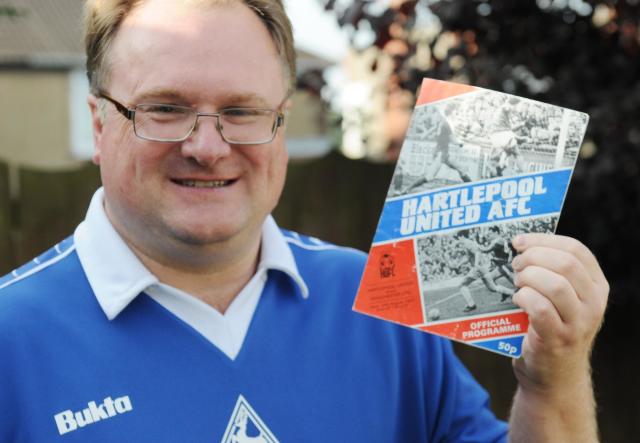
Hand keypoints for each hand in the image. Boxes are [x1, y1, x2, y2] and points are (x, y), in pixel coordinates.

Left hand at [510, 233, 607, 392]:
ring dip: (528, 277)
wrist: (553, 376)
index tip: (519, 241)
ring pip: (555, 284)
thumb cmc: (550, 328)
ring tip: (517, 283)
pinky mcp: (558, 339)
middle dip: (533, 257)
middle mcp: (593, 304)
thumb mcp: (563, 299)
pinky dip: (524, 298)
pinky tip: (517, 300)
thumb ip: (552, 273)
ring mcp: (578, 324)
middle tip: (515, 264)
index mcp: (597, 287)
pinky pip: (540, 308)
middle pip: (565, 263)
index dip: (544, 240)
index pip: (576, 250)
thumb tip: (521, 244)